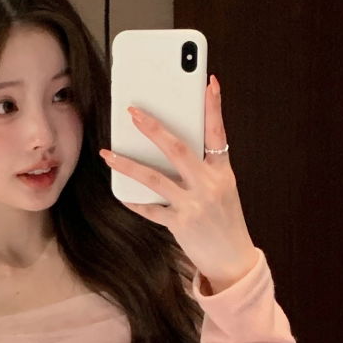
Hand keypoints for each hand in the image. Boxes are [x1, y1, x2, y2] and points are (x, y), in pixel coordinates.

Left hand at [100, 74, 258, 292]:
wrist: (234, 261)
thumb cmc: (226, 221)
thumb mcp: (224, 189)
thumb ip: (204, 168)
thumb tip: (173, 148)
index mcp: (223, 173)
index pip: (218, 133)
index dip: (214, 107)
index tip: (209, 82)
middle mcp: (209, 186)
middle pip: (178, 149)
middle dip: (153, 128)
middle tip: (133, 111)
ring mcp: (193, 205)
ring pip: (155, 178)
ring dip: (128, 164)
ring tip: (108, 153)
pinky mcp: (180, 224)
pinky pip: (151, 209)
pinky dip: (134, 200)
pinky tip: (120, 192)